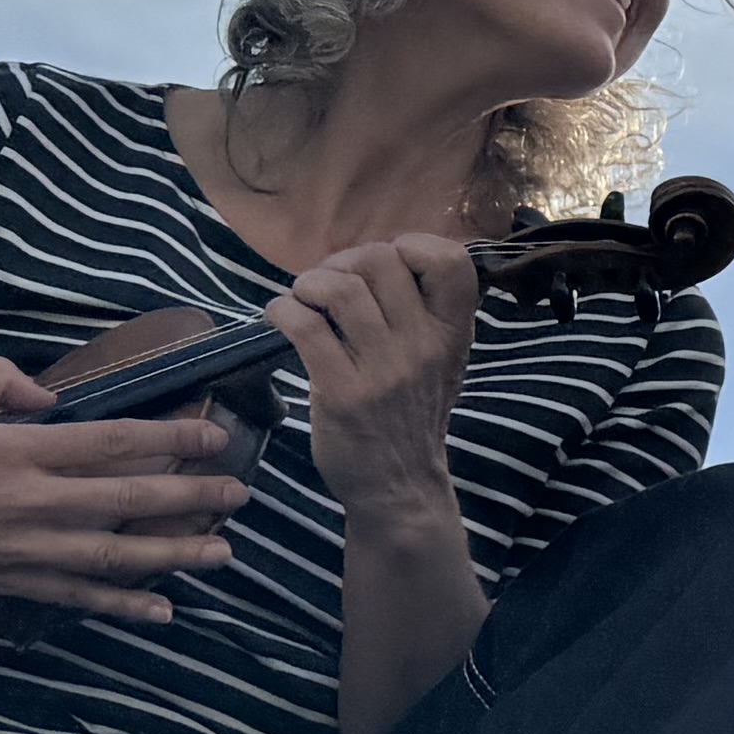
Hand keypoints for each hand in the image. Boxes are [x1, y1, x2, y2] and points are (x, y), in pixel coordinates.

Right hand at [0, 364, 248, 622]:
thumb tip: (48, 394)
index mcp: (13, 449)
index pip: (109, 442)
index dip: (168, 440)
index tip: (213, 439)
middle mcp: (24, 501)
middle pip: (125, 500)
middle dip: (190, 498)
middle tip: (240, 495)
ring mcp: (15, 548)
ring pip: (109, 555)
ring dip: (171, 556)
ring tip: (221, 554)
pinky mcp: (1, 580)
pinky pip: (71, 595)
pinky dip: (119, 604)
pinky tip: (162, 610)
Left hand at [272, 236, 483, 526]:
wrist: (398, 487)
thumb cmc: (412, 416)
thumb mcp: (442, 363)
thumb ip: (426, 313)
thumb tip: (380, 255)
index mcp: (452, 335)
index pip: (451, 261)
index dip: (413, 245)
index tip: (386, 265)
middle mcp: (423, 346)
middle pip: (381, 260)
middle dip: (342, 261)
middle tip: (327, 284)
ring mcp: (383, 370)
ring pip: (339, 288)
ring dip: (308, 283)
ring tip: (302, 299)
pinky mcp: (340, 391)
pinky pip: (304, 324)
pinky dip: (282, 310)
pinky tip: (281, 318)